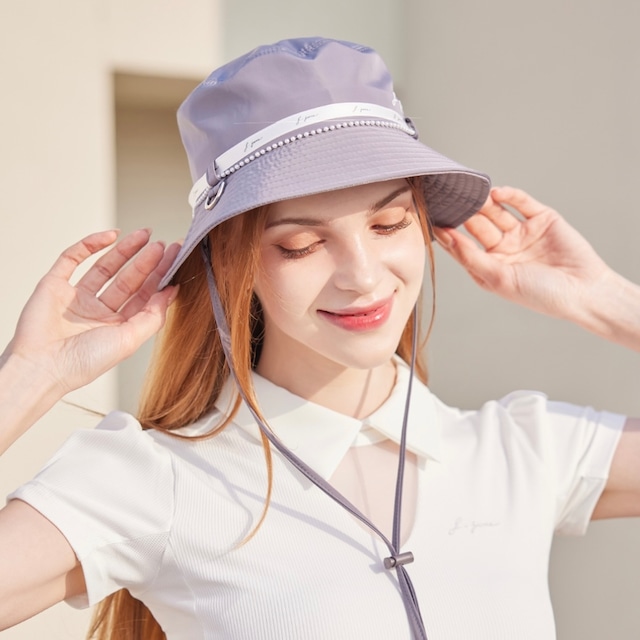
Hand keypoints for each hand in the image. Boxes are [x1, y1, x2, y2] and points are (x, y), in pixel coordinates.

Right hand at [3, 229, 179, 396]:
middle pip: (129, 280)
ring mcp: (77, 297)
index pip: (144, 296)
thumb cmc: (83, 362)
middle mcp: (99, 312)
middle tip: (164, 245)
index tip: (176, 260)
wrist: (41, 366)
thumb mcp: (129, 340)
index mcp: (118, 327)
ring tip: (145, 235)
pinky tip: (111, 236)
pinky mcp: (55, 285)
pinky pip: (73, 258)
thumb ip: (153, 316)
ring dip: (125, 250)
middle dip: (147, 261)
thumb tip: (171, 292)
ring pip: (105, 267)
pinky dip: (91, 244)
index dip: (160, 277)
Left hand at [433, 186, 609, 320]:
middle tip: (448, 197)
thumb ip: (470, 256)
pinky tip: (497, 193)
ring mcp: (522, 232)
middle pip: (477, 225)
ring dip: (483, 202)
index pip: (461, 245)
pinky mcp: (542, 219)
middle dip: (464, 212)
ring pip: (496, 212)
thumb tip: (444, 236)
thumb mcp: (498, 278)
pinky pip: (521, 203)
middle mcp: (503, 248)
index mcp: (489, 266)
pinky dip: (509, 195)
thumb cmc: (540, 294)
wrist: (584, 291)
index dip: (447, 232)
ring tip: (471, 193)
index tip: (429, 217)